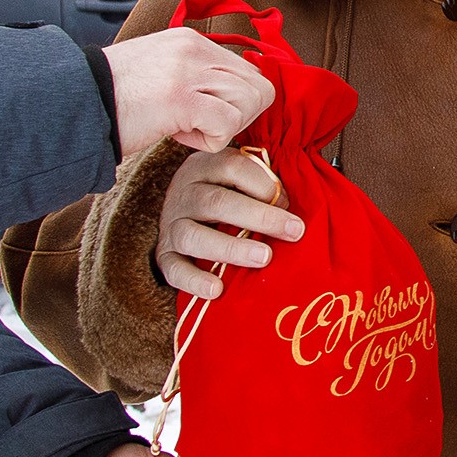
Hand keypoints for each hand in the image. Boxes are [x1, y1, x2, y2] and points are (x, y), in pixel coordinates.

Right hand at [104, 28, 274, 159]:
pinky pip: (227, 125)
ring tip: (186, 127)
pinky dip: (208, 141)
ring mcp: (189, 71)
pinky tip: (179, 134)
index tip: (204, 114)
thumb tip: (230, 95)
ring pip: (248, 103)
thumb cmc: (114, 99)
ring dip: (223, 127)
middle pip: (258, 87)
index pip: (249, 70)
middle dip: (238, 117)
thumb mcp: (160, 72)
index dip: (235, 102)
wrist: (76, 104)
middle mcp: (194, 49)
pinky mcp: (182, 98)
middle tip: (201, 124)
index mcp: (190, 40)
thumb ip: (196, 74)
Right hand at [155, 148, 303, 300]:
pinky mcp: (164, 254)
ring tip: (264, 258)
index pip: (232, 167)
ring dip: (231, 248)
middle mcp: (183, 192)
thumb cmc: (225, 195)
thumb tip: (290, 207)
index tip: (288, 203)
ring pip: (193, 235)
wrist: (182, 211)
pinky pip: (173, 269)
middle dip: (258, 217)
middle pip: (216, 202)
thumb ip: (261, 185)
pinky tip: (217, 289)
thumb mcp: (239, 180)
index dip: (263, 184)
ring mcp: (170, 224)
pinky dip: (194, 280)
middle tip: (293, 231)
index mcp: (204, 167)